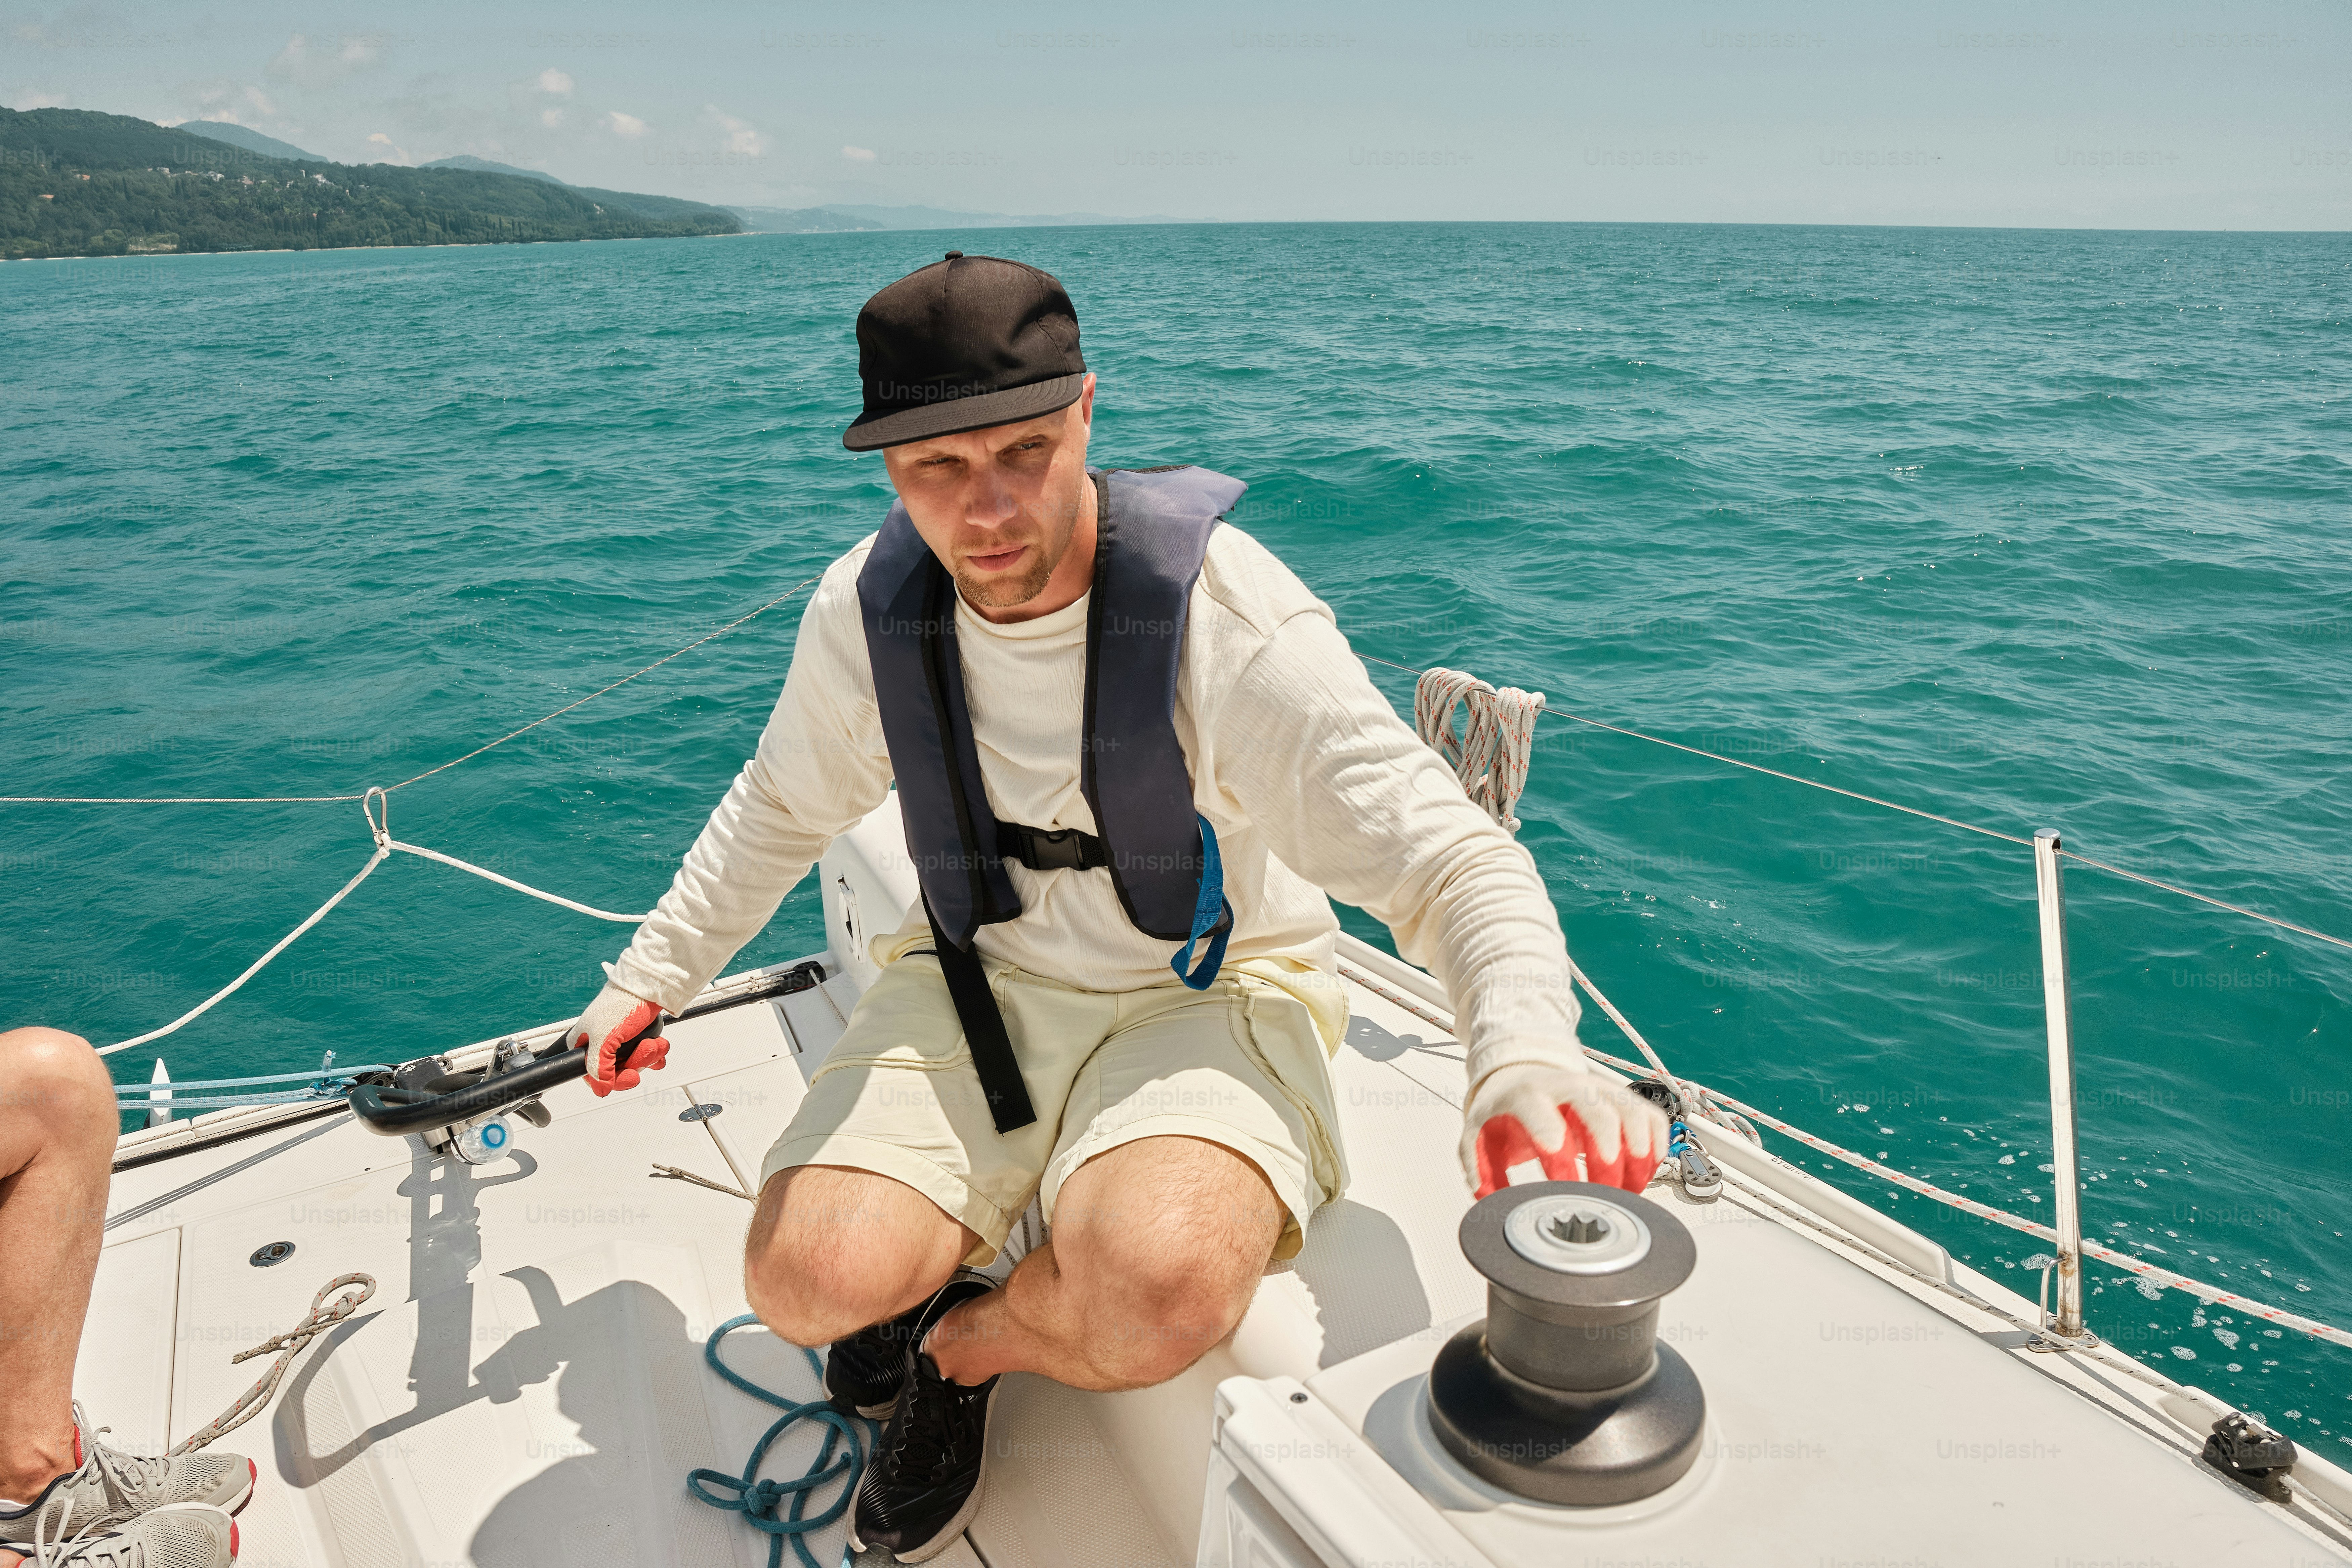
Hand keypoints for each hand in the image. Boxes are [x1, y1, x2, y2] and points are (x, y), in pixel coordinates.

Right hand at [571, 981, 670, 1097]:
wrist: (648, 985)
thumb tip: (600, 1089)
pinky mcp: (637, 1035)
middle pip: (617, 1071)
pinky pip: (646, 1054)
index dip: (613, 1080)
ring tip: (654, 1043)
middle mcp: (601, 1043)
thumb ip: (598, 1067)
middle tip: (645, 1051)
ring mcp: (620, 1040)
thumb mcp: (603, 1039)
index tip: (629, 1077)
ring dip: (648, 1056)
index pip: (594, 1075)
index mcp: (584, 1044)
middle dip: (636, 1063)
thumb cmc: (622, 1003)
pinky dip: (655, 1052)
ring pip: (634, 1062)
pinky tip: (659, 1046)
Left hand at [1461, 1062, 1667, 1197]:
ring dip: (1639, 1156)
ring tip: (1630, 1189)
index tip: (1565, 1189)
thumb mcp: (1477, 1136)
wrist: (1521, 1076)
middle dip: (1608, 1157)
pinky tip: (1644, 1171)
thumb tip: (1488, 1199)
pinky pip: (1652, 1117)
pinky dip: (1656, 1145)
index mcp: (1529, 1095)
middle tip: (1607, 1193)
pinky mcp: (1624, 1098)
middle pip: (1600, 1113)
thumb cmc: (1505, 1111)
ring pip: (1633, 1113)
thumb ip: (1477, 1169)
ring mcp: (1600, 1089)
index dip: (1559, 1159)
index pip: (1547, 1122)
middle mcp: (1569, 1087)